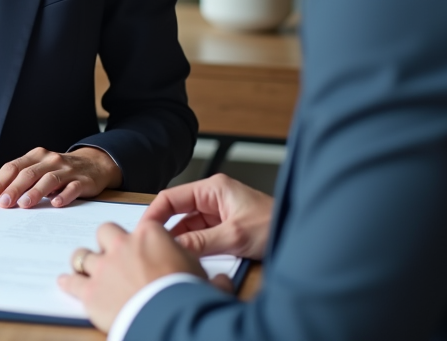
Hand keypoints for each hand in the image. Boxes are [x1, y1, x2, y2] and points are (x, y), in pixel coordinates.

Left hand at [0, 146, 121, 208]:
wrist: (95, 163)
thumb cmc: (60, 170)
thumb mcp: (40, 169)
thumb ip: (22, 179)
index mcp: (36, 156)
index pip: (13, 167)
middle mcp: (50, 160)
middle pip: (28, 173)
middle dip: (14, 188)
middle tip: (3, 203)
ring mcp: (67, 170)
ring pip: (49, 179)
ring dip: (35, 192)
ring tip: (24, 204)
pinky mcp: (83, 180)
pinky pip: (73, 187)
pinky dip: (64, 195)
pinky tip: (56, 204)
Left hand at [58, 220, 206, 332]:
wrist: (169, 320)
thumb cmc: (189, 297)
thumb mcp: (206, 282)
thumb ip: (213, 277)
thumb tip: (225, 281)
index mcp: (152, 235)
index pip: (144, 227)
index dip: (144, 239)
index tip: (145, 248)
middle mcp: (124, 245)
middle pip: (106, 231)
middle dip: (109, 242)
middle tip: (115, 256)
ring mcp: (103, 267)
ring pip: (83, 254)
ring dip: (86, 261)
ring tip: (86, 268)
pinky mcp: (89, 291)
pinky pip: (71, 282)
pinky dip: (68, 282)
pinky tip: (66, 283)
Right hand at [141, 173, 273, 258]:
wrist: (302, 235)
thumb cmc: (275, 224)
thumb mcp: (235, 236)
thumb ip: (201, 242)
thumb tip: (174, 248)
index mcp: (213, 188)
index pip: (171, 197)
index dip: (154, 214)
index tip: (143, 231)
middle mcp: (213, 198)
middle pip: (178, 213)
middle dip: (166, 230)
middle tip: (153, 247)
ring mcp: (219, 213)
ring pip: (189, 227)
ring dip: (182, 241)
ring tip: (171, 255)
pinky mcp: (225, 227)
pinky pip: (201, 236)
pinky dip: (194, 247)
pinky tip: (189, 258)